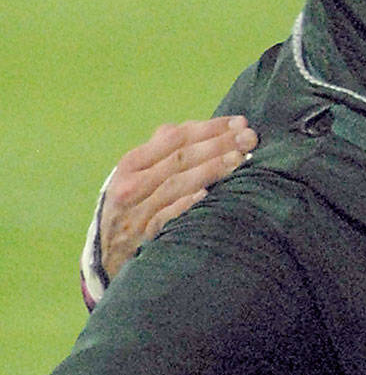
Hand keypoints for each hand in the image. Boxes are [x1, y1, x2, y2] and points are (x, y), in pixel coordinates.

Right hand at [99, 116, 258, 279]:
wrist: (106, 252)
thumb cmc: (133, 203)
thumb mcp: (137, 173)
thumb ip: (164, 148)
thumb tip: (201, 126)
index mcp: (131, 163)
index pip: (175, 138)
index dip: (209, 127)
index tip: (240, 122)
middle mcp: (131, 185)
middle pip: (180, 159)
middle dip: (218, 144)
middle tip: (249, 137)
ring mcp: (137, 213)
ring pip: (176, 185)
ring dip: (210, 169)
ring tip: (239, 159)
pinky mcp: (143, 238)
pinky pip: (165, 218)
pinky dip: (185, 204)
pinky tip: (208, 194)